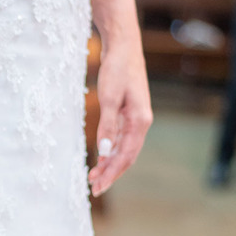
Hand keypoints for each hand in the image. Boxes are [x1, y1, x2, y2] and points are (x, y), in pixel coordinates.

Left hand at [88, 31, 151, 196]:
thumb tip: (105, 152)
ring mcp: (136, 118)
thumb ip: (107, 126)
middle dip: (111, 173)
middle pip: (127, 156)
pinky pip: (122, 139)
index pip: (126, 156)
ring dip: (110, 164)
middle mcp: (142, 122)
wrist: (123, 46)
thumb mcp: (109, 98)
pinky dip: (111, 150)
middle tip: (94, 189)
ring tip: (94, 177)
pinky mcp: (129, 113)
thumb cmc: (117, 69)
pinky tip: (101, 158)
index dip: (112, 173)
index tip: (98, 187)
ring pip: (124, 149)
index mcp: (140, 121)